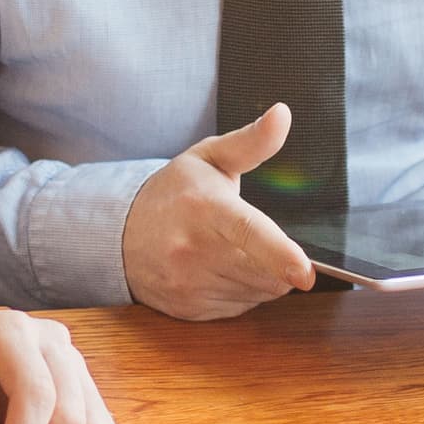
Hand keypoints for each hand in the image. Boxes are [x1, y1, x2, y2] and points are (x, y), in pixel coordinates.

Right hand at [120, 105, 318, 319]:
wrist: (118, 233)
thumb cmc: (173, 193)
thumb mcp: (210, 157)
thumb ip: (252, 141)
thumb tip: (283, 114)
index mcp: (205, 208)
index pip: (247, 233)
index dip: (280, 254)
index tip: (305, 272)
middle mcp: (193, 250)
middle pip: (265, 272)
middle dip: (280, 260)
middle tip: (257, 238)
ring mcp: (188, 284)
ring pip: (258, 293)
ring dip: (261, 276)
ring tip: (233, 250)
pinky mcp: (188, 309)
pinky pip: (240, 308)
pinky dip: (242, 292)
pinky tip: (220, 269)